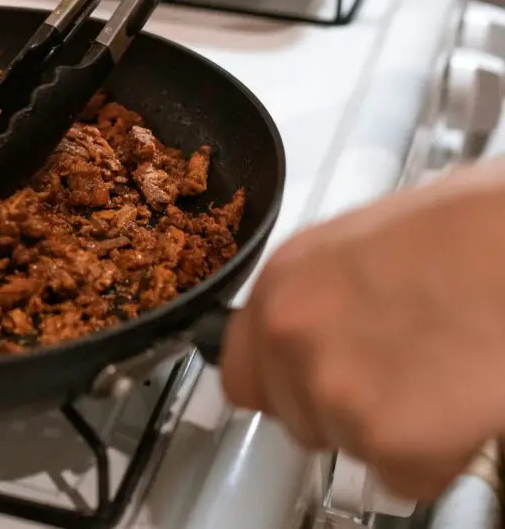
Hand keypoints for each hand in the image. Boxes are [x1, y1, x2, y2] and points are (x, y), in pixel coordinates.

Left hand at [220, 158, 504, 501]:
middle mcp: (292, 337)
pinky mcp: (391, 441)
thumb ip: (318, 294)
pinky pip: (401, 475)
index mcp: (282, 284)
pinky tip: (458, 402)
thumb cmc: (467, 230)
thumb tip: (314, 323)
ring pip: (349, 446)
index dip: (280, 384)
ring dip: (391, 429)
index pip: (240, 374)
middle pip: (296, 417)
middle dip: (342, 407)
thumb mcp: (361, 245)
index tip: (303, 387)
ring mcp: (335, 392)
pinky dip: (434, 457)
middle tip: (400, 371)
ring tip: (437, 372)